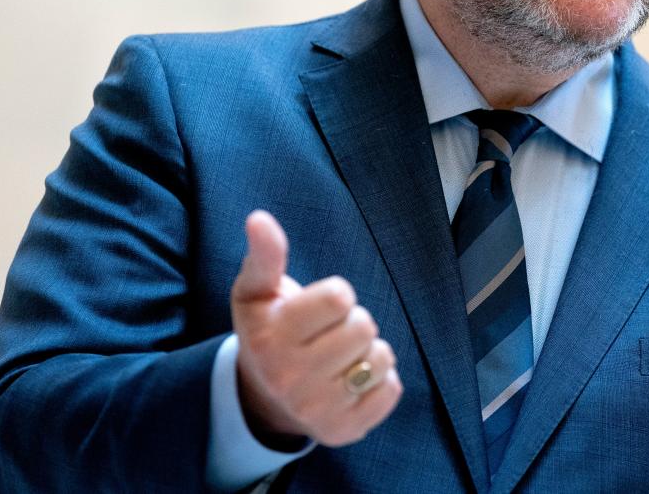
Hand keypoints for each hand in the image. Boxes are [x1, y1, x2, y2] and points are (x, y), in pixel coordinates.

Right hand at [230, 210, 402, 445]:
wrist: (261, 396)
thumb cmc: (268, 329)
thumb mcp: (257, 290)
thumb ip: (264, 255)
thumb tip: (259, 219)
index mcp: (271, 337)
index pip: (339, 297)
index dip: (337, 295)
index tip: (321, 308)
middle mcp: (290, 378)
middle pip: (364, 327)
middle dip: (354, 322)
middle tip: (331, 333)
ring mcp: (317, 409)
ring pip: (382, 359)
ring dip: (370, 351)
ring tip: (343, 356)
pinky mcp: (342, 431)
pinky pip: (391, 392)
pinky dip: (382, 381)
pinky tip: (354, 380)